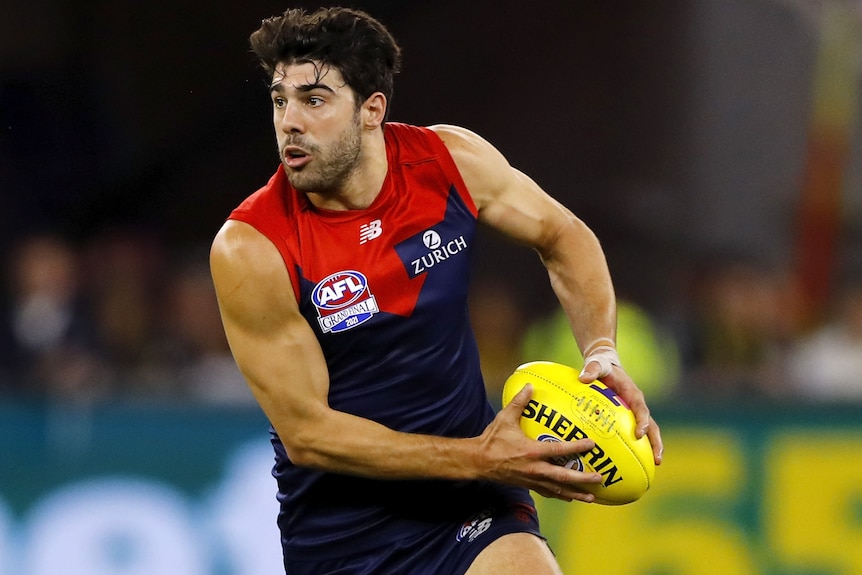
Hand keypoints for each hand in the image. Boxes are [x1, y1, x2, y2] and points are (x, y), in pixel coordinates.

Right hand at [475, 384, 603, 501]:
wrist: (478, 461)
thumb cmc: (492, 440)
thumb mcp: (505, 418)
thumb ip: (519, 402)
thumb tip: (530, 386)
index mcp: (531, 452)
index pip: (559, 450)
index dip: (576, 447)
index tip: (591, 444)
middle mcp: (535, 469)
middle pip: (564, 477)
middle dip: (583, 478)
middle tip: (599, 478)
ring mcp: (532, 479)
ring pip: (558, 489)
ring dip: (576, 493)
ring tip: (592, 496)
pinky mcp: (528, 485)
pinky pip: (548, 492)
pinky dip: (561, 495)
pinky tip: (570, 497)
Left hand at [579, 360, 663, 465]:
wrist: (606, 363)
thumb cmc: (602, 365)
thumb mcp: (597, 364)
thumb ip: (591, 369)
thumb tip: (584, 378)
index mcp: (633, 393)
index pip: (641, 409)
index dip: (642, 422)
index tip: (639, 434)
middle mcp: (637, 404)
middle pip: (652, 426)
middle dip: (656, 443)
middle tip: (657, 460)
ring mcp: (634, 412)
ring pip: (648, 432)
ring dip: (652, 448)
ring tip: (653, 466)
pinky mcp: (629, 417)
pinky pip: (634, 432)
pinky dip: (636, 446)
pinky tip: (629, 461)